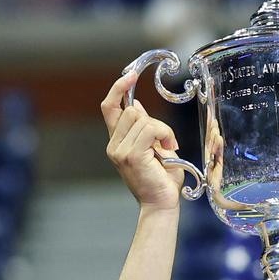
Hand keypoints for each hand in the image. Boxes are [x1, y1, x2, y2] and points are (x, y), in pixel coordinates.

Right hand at [101, 72, 184, 209]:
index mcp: (117, 142)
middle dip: (154, 121)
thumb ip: (145, 128)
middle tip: (167, 140)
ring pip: (142, 118)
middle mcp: (114, 145)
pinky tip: (169, 148)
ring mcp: (119, 150)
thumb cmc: (162, 179)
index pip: (109, 108)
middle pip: (132, 110)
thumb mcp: (155, 147)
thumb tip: (139, 106)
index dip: (117, 89)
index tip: (130, 75)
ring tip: (168, 148)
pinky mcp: (130, 155)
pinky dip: (164, 134)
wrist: (162, 203)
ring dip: (162, 130)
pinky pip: (150, 128)